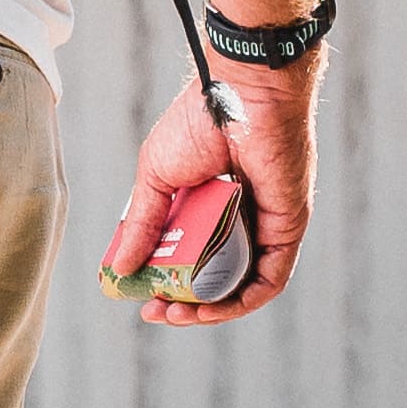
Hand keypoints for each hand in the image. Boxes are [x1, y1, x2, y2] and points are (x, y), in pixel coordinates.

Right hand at [103, 58, 314, 325]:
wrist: (240, 93)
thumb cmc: (198, 122)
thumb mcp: (156, 178)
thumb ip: (144, 225)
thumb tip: (119, 268)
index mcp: (206, 206)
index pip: (187, 258)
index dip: (164, 284)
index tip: (140, 298)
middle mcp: (237, 220)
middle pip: (213, 278)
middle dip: (184, 305)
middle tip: (156, 313)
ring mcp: (264, 226)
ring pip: (241, 285)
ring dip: (211, 310)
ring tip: (177, 314)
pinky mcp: (287, 229)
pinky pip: (270, 278)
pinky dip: (243, 299)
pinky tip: (212, 308)